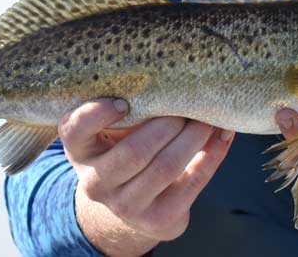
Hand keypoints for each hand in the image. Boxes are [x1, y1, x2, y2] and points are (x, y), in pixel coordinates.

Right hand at [59, 99, 234, 255]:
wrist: (135, 203)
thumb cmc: (125, 148)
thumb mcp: (115, 129)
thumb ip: (132, 105)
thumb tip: (177, 78)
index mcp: (80, 151)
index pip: (75, 130)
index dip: (97, 114)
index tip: (124, 101)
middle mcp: (95, 182)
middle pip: (134, 151)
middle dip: (168, 124)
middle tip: (188, 104)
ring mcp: (125, 206)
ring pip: (166, 167)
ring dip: (194, 137)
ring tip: (207, 118)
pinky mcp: (157, 220)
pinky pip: (192, 184)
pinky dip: (212, 156)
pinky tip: (222, 136)